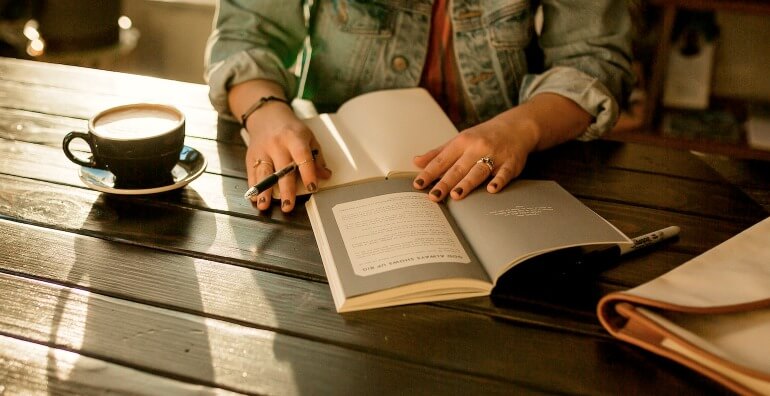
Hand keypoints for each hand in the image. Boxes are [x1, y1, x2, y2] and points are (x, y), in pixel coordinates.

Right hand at [244, 102, 330, 211]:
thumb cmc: (291, 129)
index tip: (313, 188)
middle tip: (288, 206)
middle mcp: (277, 144)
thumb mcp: (308, 137)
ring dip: (264, 191)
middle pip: (282, 169)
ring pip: (263, 172)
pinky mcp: (251, 156)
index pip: (302, 157)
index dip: (308, 173)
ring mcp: (262, 150)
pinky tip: (255, 198)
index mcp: (294, 138)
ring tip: (265, 205)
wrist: (267, 116)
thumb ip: (316, 157)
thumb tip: (325, 176)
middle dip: (285, 189)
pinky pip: (252, 173)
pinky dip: (253, 187)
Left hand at [412, 93, 591, 201]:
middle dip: (445, 182)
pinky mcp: (511, 163)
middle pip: (458, 168)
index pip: (442, 160)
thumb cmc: (483, 137)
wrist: (516, 127)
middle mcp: (477, 148)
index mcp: (462, 142)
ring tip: (456, 195)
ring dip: (467, 183)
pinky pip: (504, 173)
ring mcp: (495, 155)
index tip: (418, 184)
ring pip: (478, 171)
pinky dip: (498, 180)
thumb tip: (416, 162)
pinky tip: (492, 189)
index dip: (429, 172)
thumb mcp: (459, 140)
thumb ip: (438, 153)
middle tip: (433, 196)